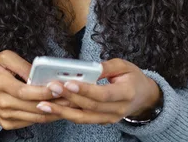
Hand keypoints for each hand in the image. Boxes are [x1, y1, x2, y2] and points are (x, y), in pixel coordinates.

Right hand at [0, 50, 75, 129]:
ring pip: (35, 117)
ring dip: (55, 112)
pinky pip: (31, 122)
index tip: (59, 87)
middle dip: (55, 102)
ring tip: (71, 104)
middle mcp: (1, 102)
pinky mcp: (8, 124)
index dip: (43, 91)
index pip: (24, 91)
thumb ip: (22, 65)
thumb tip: (39, 73)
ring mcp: (4, 116)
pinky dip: (46, 117)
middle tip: (74, 96)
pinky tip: (58, 110)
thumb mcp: (4, 58)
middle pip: (33, 106)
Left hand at [35, 58, 161, 124]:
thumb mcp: (125, 66)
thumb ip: (107, 66)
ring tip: (43, 105)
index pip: (103, 94)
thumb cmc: (133, 78)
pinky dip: (66, 115)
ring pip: (84, 118)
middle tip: (50, 88)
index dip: (85, 90)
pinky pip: (83, 119)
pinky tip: (52, 109)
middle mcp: (118, 110)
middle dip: (68, 98)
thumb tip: (90, 67)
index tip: (68, 83)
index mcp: (126, 93)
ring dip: (62, 112)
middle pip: (90, 107)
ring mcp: (110, 118)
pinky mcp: (102, 121)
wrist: (145, 98)